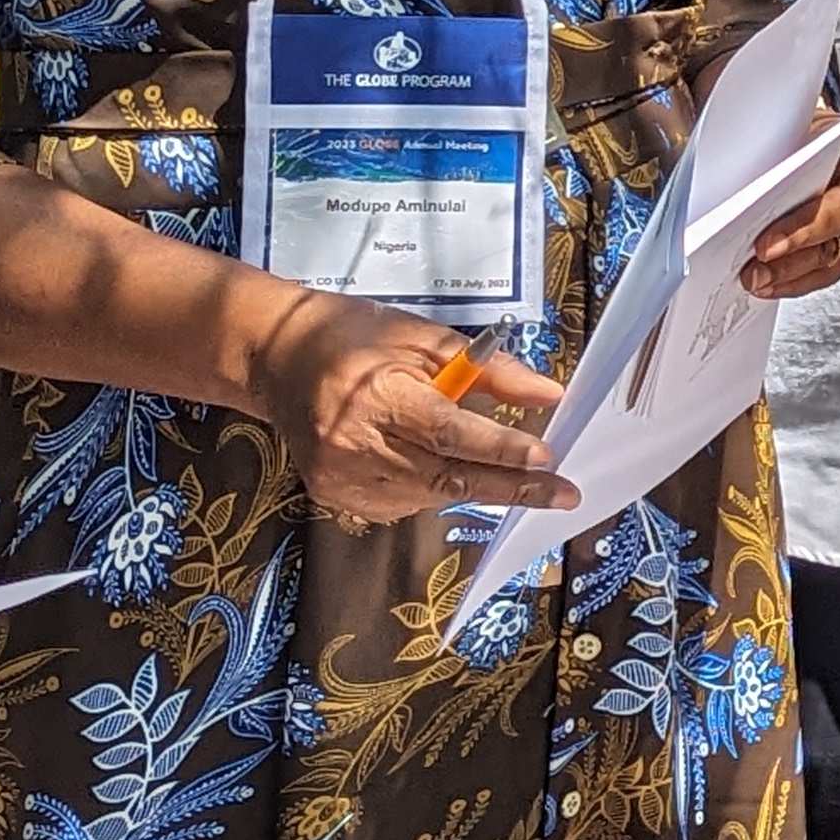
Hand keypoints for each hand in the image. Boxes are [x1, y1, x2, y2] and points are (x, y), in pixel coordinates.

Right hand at [253, 296, 573, 522]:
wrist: (276, 359)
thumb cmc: (352, 337)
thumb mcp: (425, 336)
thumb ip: (490, 369)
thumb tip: (548, 393)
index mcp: (376, 395)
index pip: (450, 432)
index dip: (501, 448)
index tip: (546, 457)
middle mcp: (355, 444)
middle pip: (448, 476)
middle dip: (511, 487)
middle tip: (563, 494)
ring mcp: (341, 477)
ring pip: (431, 495)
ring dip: (477, 484)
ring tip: (513, 470)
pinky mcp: (334, 495)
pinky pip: (405, 502)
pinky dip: (436, 487)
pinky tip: (444, 463)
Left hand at [747, 115, 839, 299]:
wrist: (811, 129)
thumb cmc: (797, 125)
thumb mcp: (787, 126)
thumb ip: (772, 151)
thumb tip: (732, 186)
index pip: (836, 200)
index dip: (801, 227)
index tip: (763, 245)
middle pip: (836, 236)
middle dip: (791, 259)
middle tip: (754, 271)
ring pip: (832, 260)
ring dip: (790, 275)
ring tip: (754, 281)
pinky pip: (827, 270)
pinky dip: (795, 281)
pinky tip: (769, 284)